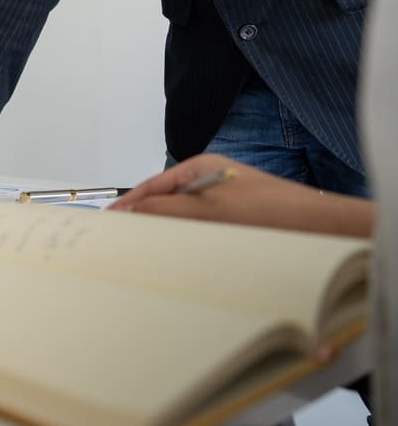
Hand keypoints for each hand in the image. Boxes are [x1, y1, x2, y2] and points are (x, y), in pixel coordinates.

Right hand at [109, 153, 373, 237]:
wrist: (319, 228)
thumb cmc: (268, 212)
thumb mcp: (206, 209)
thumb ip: (164, 208)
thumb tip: (129, 212)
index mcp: (201, 168)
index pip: (151, 185)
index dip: (128, 204)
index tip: (107, 223)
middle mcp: (211, 181)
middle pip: (165, 202)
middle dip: (145, 221)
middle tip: (124, 242)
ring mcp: (225, 202)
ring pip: (183, 219)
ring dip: (168, 234)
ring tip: (150, 253)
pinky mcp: (238, 221)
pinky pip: (202, 230)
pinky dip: (189, 242)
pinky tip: (184, 258)